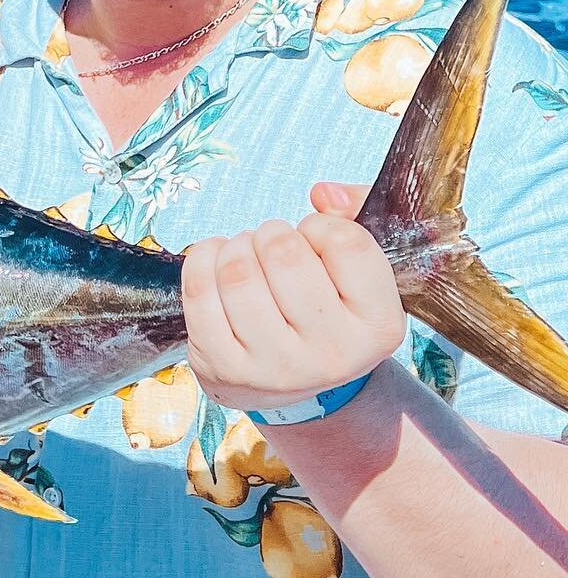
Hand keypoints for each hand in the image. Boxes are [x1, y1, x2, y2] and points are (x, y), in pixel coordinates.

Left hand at [182, 182, 403, 414]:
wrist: (297, 382)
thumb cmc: (328, 305)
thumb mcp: (360, 268)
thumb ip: (356, 211)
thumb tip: (323, 195)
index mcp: (378, 326)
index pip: (346, 241)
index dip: (322, 225)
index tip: (315, 240)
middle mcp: (333, 355)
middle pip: (283, 251)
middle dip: (271, 233)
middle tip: (274, 246)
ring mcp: (275, 367)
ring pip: (236, 269)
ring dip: (237, 246)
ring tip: (249, 257)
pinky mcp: (224, 368)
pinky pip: (198, 289)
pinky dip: (203, 259)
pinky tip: (218, 265)